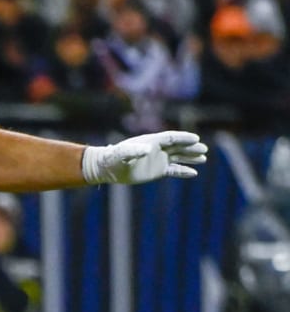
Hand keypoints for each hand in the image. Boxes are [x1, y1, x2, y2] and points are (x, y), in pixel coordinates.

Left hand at [81, 132, 207, 184]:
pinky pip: (173, 170)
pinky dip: (183, 171)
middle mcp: (158, 149)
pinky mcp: (157, 171)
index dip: (183, 138)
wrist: (107, 168)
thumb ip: (133, 150)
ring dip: (191, 158)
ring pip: (179, 157)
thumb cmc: (113, 158)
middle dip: (191, 148)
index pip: (171, 138)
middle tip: (204, 149)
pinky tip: (193, 173)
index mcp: (152, 141)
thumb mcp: (122, 154)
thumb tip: (147, 150)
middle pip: (178, 146)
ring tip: (204, 158)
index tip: (196, 139)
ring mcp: (159, 159)